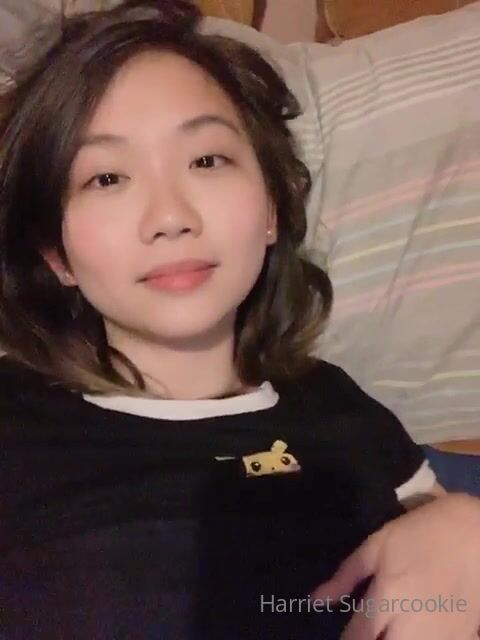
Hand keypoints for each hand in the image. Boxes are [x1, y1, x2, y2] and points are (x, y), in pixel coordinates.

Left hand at [311, 494, 479, 638]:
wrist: (476, 532)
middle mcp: (411, 630)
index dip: (346, 639)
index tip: (347, 631)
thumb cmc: (422, 532)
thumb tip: (316, 601)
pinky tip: (413, 630)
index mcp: (386, 603)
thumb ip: (346, 576)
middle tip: (367, 629)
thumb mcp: (377, 545)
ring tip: (388, 627)